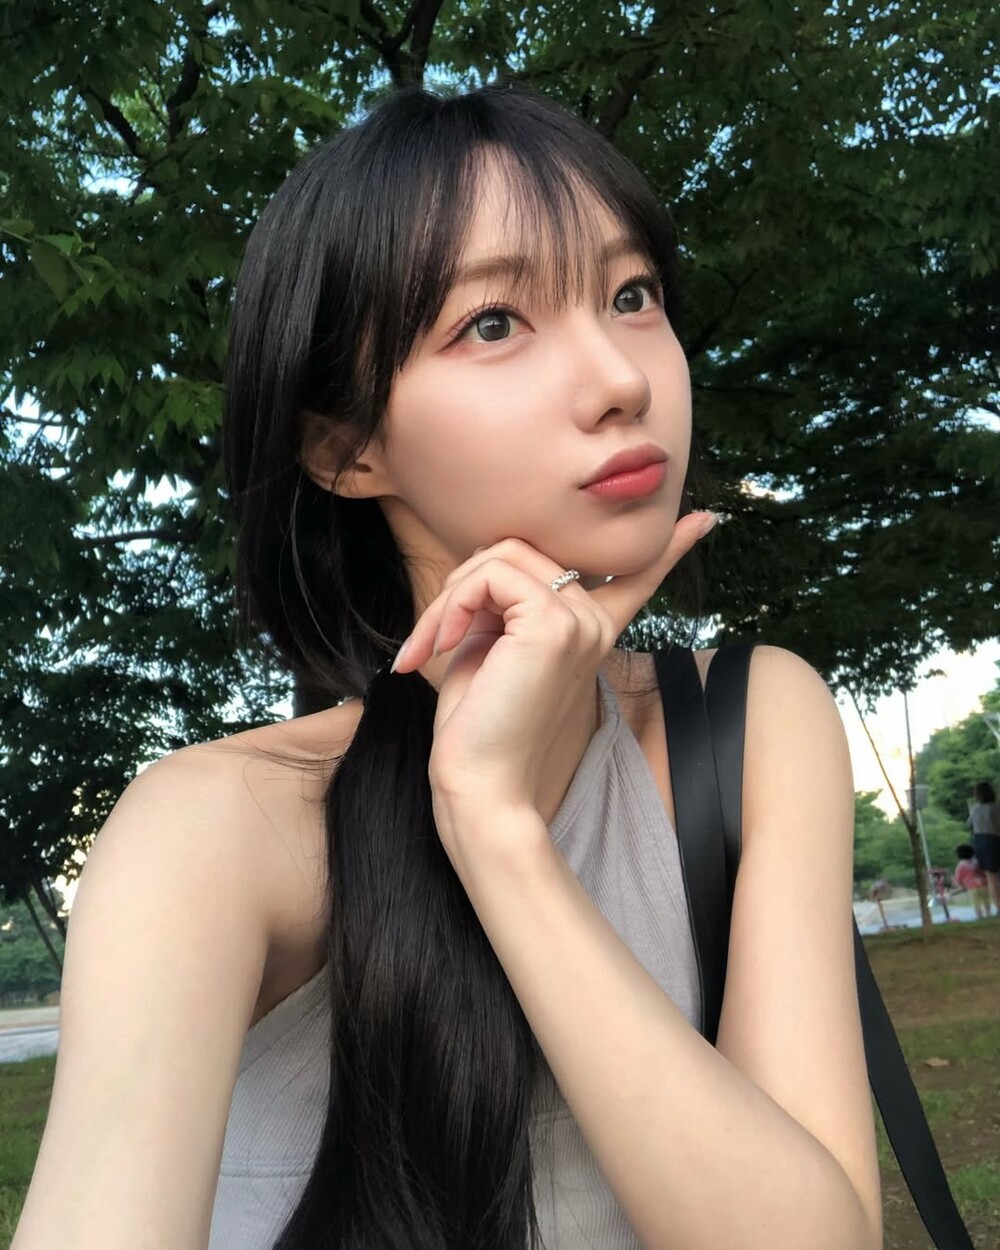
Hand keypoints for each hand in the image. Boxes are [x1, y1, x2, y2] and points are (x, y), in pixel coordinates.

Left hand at [391, 513, 716, 843]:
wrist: (482, 783)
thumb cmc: (478, 725)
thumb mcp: (493, 648)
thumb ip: (504, 601)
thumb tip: (489, 560)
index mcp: (590, 630)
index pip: (636, 578)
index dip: (669, 548)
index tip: (704, 519)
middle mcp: (593, 622)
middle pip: (521, 550)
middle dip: (464, 583)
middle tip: (435, 635)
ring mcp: (579, 621)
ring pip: (502, 555)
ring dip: (451, 596)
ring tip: (434, 643)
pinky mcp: (553, 625)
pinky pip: (490, 576)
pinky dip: (452, 604)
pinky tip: (443, 644)